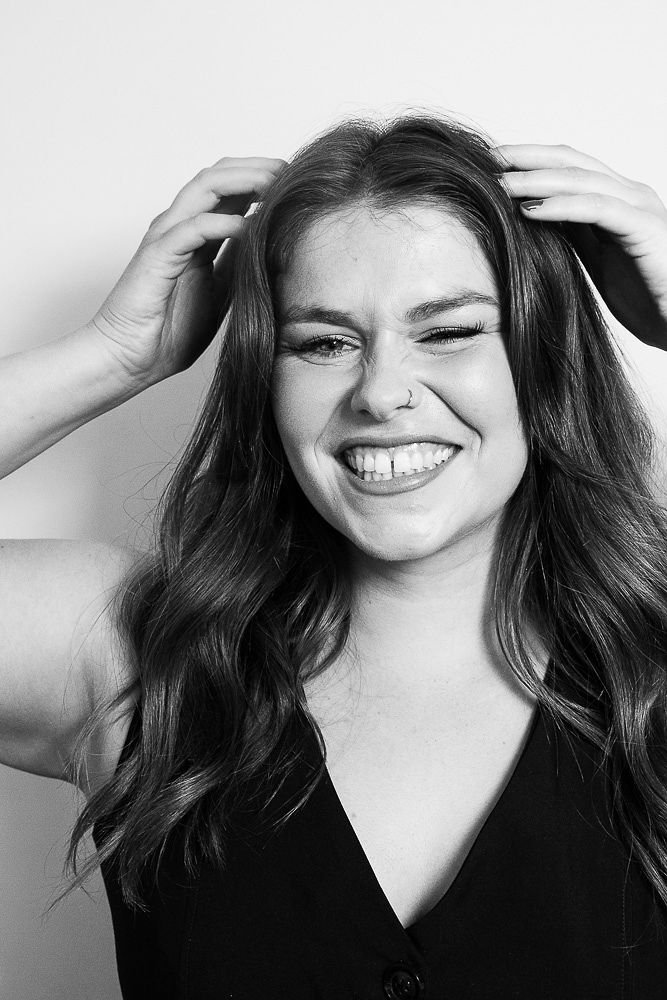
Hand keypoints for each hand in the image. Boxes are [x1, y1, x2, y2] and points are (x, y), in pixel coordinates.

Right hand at [90, 156, 284, 385]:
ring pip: (205, 188)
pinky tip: (250, 227)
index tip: (297, 184)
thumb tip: (271, 246)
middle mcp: (179, 226)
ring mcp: (167, 237)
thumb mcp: (222, 294)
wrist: (129, 358)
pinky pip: (192, 228)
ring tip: (276, 185)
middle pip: (219, 176)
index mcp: (195, 234)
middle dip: (258, 168)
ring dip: (243, 181)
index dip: (263, 179)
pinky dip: (222, 222)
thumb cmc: (168, 332)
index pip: (230, 189)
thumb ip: (239, 266)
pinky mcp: (157, 256)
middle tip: (293, 172)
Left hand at [495, 144, 666, 348]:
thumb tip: (530, 218)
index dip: (528, 161)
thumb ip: (571, 234)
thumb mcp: (596, 259)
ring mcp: (638, 207)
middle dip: (526, 158)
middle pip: (570, 161)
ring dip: (536, 179)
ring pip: (581, 180)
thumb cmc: (645, 295)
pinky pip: (597, 209)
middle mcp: (628, 194)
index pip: (566, 166)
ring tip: (499, 184)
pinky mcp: (644, 228)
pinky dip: (561, 207)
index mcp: (616, 199)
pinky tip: (530, 210)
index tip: (490, 164)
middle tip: (486, 160)